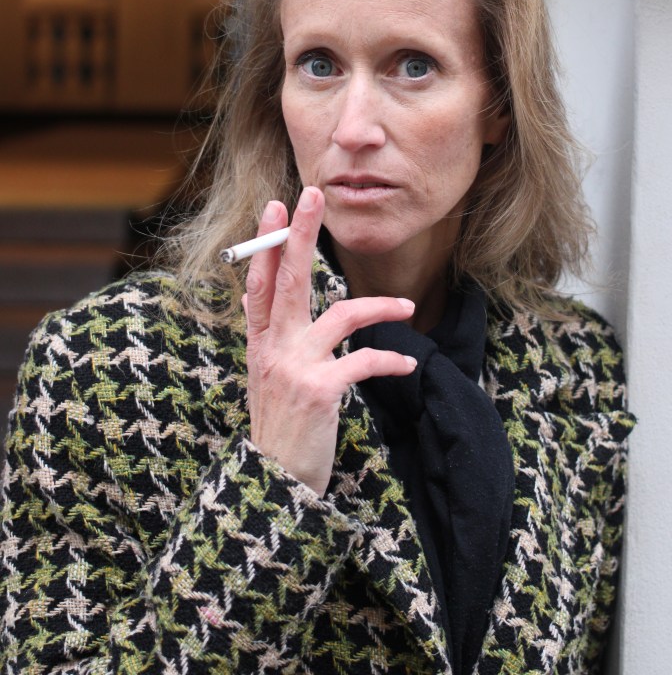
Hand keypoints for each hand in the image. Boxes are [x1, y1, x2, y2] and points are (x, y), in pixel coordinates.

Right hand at [243, 186, 416, 496]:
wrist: (274, 483)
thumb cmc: (279, 426)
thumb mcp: (264, 376)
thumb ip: (268, 335)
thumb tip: (261, 296)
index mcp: (260, 342)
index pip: (259, 280)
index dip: (266, 242)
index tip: (276, 205)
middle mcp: (273, 347)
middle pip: (287, 278)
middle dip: (300, 233)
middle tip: (312, 193)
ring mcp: (294, 366)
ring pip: (339, 314)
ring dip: (378, 306)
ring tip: (405, 303)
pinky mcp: (319, 390)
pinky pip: (363, 361)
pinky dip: (390, 359)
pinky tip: (406, 364)